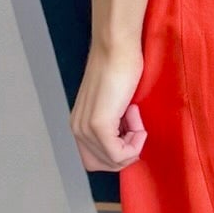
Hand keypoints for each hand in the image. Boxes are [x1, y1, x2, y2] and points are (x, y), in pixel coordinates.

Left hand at [71, 41, 147, 170]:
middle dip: (126, 152)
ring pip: (114, 161)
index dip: (120, 150)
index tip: (130, 125)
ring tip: (134, 114)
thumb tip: (126, 141)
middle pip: (104, 165)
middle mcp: (77, 129)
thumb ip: (114, 124)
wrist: (117, 46)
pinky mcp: (98, 125)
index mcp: (79, 125)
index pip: (96, 160)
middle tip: (134, 124)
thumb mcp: (114, 104)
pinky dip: (136, 140)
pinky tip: (135, 114)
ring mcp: (86, 129)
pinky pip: (120, 153)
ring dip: (132, 143)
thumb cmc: (121, 67)